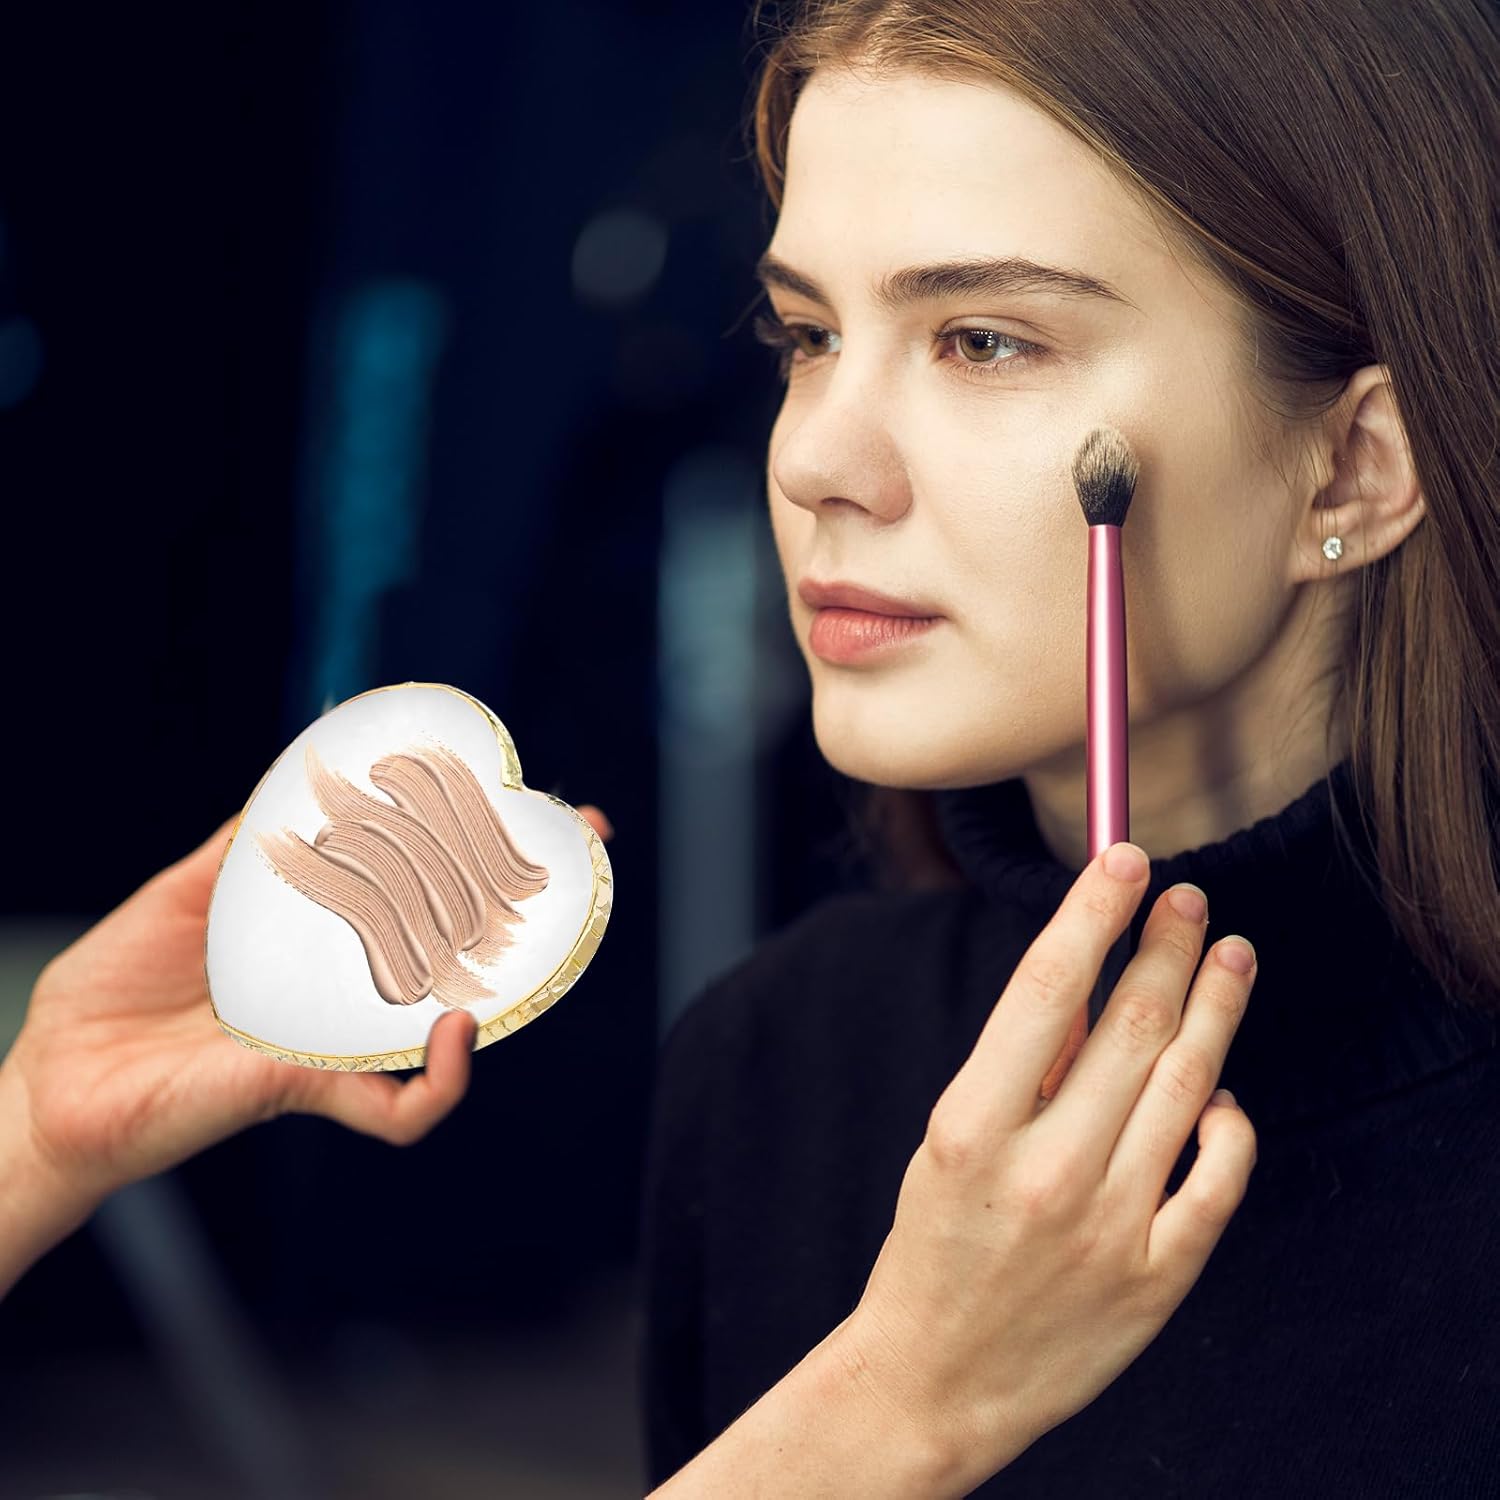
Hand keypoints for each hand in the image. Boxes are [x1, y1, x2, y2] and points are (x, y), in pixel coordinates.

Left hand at [3, 802, 614, 1222]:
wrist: (53, 1081)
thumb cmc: (113, 992)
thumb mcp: (184, 895)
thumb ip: (241, 849)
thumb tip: (296, 779)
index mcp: (321, 943)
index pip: (416, 891)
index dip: (476, 849)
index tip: (530, 801)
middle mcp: (342, 992)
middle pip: (458, 946)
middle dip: (532, 899)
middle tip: (583, 843)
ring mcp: (333, 1041)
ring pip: (450, 1025)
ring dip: (510, 982)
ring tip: (537, 936)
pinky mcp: (306, 1086)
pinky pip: (395, 1105)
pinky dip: (438, 1082)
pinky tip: (454, 1035)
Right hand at [835, 844, 1256, 1490]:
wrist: (938, 1377)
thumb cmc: (934, 1244)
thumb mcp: (946, 1141)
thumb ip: (1016, 1069)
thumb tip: (1086, 986)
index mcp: (972, 1127)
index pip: (1048, 988)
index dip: (1095, 911)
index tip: (1126, 859)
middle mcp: (1047, 1172)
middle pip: (1133, 1025)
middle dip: (1169, 946)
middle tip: (1190, 897)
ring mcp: (1112, 1227)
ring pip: (1189, 1084)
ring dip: (1217, 1007)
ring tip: (1231, 955)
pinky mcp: (1160, 1277)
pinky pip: (1219, 1174)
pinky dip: (1229, 1120)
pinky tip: (1221, 1087)